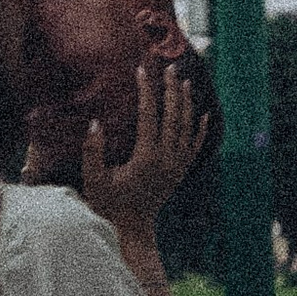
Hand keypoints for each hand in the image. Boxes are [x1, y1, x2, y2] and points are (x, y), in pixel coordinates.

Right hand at [74, 56, 207, 241]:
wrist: (131, 229)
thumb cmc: (108, 204)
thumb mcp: (94, 180)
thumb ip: (92, 151)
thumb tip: (95, 122)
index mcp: (146, 158)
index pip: (148, 115)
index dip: (145, 90)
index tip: (141, 69)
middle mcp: (166, 160)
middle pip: (173, 116)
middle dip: (171, 89)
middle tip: (170, 67)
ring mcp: (176, 166)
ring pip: (187, 128)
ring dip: (186, 103)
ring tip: (184, 81)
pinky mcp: (180, 172)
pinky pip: (195, 147)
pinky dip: (200, 129)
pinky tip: (204, 114)